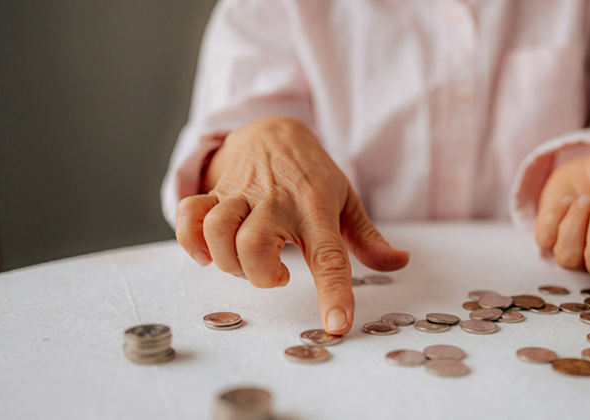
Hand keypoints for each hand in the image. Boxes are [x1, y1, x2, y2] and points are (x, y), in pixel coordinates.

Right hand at [175, 117, 409, 333]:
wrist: (276, 131)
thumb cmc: (312, 175)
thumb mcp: (347, 201)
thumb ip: (369, 238)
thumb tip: (400, 262)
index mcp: (316, 210)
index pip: (329, 256)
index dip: (333, 293)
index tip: (336, 325)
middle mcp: (276, 202)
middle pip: (253, 247)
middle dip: (259, 276)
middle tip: (277, 273)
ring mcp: (242, 194)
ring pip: (218, 230)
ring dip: (226, 260)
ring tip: (245, 260)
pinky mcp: (215, 192)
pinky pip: (190, 216)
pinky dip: (192, 241)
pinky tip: (209, 252)